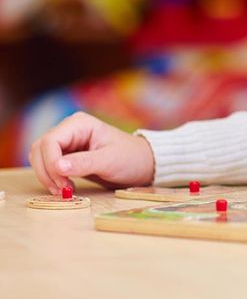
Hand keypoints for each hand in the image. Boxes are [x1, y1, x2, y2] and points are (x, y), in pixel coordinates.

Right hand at [29, 111, 154, 193]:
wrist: (140, 164)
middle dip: (46, 171)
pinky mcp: (66, 155)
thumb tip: (58, 166)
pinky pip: (47, 165)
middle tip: (62, 190)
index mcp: (79, 124)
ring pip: (39, 157)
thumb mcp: (109, 161)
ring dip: (46, 176)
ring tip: (65, 190)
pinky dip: (50, 178)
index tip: (63, 182)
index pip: (50, 141)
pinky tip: (65, 187)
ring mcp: (66, 142)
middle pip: (40, 148)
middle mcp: (69, 130)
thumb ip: (84, 163)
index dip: (50, 163)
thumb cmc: (129, 158)